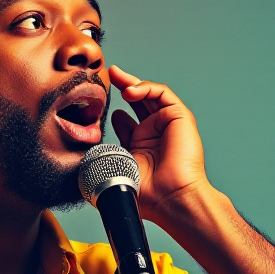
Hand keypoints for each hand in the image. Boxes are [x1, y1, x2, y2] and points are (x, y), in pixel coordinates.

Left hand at [108, 66, 210, 223]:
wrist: (169, 199)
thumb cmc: (147, 192)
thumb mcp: (121, 165)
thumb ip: (111, 146)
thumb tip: (106, 123)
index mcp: (142, 145)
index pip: (126, 119)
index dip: (112, 108)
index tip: (94, 102)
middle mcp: (156, 132)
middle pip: (138, 101)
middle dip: (123, 85)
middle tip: (108, 74)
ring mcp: (168, 124)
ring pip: (150, 94)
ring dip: (132, 82)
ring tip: (115, 77)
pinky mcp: (180, 117)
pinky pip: (162, 93)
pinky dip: (146, 88)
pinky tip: (130, 91)